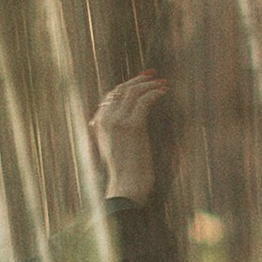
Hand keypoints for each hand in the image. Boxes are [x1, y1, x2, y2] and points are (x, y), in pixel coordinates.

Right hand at [90, 71, 166, 203]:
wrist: (125, 185)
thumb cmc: (123, 172)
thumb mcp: (111, 149)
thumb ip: (111, 134)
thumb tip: (116, 123)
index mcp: (98, 124)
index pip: (111, 96)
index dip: (126, 85)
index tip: (141, 80)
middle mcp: (105, 119)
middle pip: (121, 89)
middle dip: (138, 80)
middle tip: (154, 75)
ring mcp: (117, 121)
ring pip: (133, 92)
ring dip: (149, 84)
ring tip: (163, 83)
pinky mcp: (132, 126)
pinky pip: (144, 101)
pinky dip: (155, 93)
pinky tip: (163, 92)